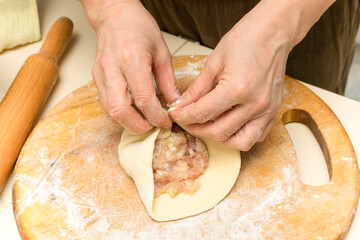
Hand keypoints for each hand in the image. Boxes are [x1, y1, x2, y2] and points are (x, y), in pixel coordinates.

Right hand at [82, 0, 179, 133]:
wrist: (114, 15)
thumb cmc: (138, 27)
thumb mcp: (162, 52)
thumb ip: (168, 81)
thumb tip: (174, 103)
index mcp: (132, 60)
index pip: (144, 100)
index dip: (156, 117)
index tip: (165, 122)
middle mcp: (112, 69)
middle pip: (121, 111)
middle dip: (139, 126)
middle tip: (152, 127)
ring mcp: (101, 74)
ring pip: (110, 111)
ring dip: (128, 122)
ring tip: (143, 121)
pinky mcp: (96, 77)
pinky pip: (105, 104)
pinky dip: (119, 113)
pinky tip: (132, 111)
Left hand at [169, 2, 293, 150]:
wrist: (274, 31)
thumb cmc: (246, 39)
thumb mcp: (214, 61)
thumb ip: (197, 89)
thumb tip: (182, 105)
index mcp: (237, 88)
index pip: (203, 113)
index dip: (184, 116)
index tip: (176, 114)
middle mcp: (255, 103)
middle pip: (219, 132)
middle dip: (197, 128)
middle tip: (188, 120)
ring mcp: (267, 110)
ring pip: (240, 142)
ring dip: (220, 138)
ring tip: (208, 125)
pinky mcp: (274, 111)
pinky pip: (257, 136)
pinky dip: (241, 135)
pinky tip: (230, 123)